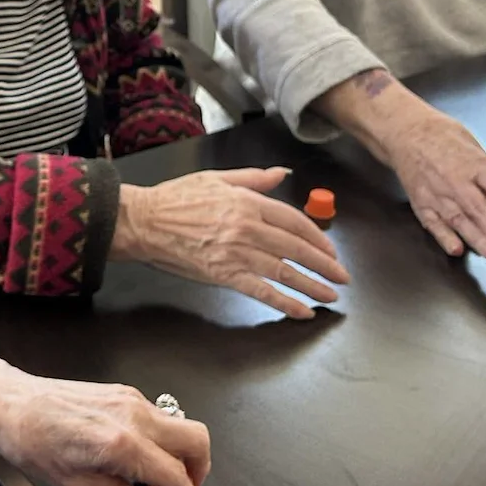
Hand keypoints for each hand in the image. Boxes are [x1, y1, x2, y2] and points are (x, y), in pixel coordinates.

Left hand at [0, 358, 210, 485]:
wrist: (12, 404)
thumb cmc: (34, 444)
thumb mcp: (76, 485)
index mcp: (123, 444)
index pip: (176, 475)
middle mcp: (134, 416)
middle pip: (196, 438)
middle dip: (198, 470)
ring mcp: (131, 399)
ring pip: (180, 424)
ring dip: (179, 452)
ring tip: (156, 478)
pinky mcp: (123, 391)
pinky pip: (158, 415)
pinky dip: (161, 437)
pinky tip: (139, 456)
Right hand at [112, 169, 350, 317]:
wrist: (144, 221)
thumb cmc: (175, 199)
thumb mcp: (217, 178)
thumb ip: (253, 178)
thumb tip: (282, 174)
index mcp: (248, 202)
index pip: (295, 222)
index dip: (317, 238)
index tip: (330, 250)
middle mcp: (248, 227)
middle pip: (296, 248)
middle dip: (324, 264)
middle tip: (341, 276)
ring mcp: (237, 253)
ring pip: (285, 271)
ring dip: (312, 285)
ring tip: (330, 295)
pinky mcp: (224, 274)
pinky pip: (262, 291)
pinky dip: (285, 303)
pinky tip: (302, 311)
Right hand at [383, 105, 485, 261]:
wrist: (405, 131)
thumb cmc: (443, 137)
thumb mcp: (476, 150)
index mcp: (476, 166)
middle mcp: (457, 182)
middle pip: (482, 212)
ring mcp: (437, 194)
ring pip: (460, 222)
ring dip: (478, 240)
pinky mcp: (421, 203)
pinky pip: (434, 224)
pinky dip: (444, 238)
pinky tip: (456, 249)